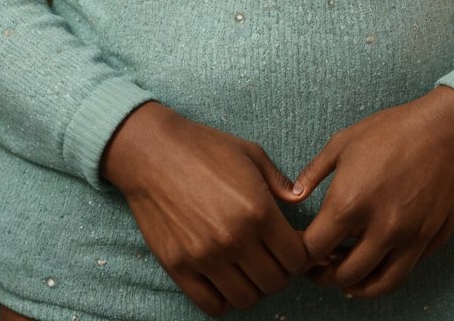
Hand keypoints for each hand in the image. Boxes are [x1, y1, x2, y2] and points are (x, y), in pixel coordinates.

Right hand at [100, 101, 329, 316]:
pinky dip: (223, 298)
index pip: (296, 258)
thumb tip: (300, 199)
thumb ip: (280, 182)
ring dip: (252, 286)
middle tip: (269, 255)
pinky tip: (223, 277)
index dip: (299, 254)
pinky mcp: (180, 268)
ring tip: (246, 267)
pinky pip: (212, 305)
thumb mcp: (250, 154)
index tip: (290, 246)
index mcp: (258, 210)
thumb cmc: (204, 148)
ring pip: (247, 298)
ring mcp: (206, 257)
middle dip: (279, 271)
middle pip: (275, 282)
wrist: (152, 152)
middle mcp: (235, 239)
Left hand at [270, 86, 453, 301]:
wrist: (447, 129)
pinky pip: (404, 272)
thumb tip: (294, 196)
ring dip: (355, 285)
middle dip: (324, 275)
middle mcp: (379, 228)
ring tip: (344, 277)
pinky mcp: (430, 241)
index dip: (301, 254)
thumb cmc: (394, 130)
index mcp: (350, 202)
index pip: (314, 249)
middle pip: (343, 276)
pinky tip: (374, 267)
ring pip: (377, 285)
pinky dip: (384, 277)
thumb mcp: (344, 142)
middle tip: (318, 267)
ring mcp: (408, 239)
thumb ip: (314, 172)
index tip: (299, 249)